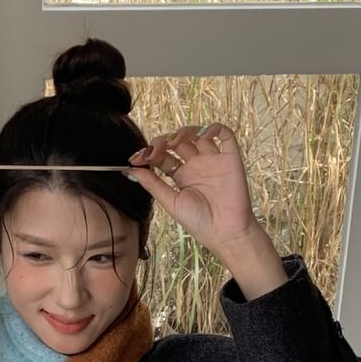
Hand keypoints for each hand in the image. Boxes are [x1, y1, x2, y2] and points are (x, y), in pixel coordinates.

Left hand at [125, 123, 257, 257]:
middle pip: (178, 142)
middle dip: (163, 141)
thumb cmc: (200, 223)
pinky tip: (203, 134)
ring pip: (198, 135)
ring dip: (184, 132)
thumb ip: (153, 184)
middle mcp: (196, 165)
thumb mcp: (171, 202)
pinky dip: (215, 128)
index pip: (163, 156)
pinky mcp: (230, 159)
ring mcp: (213, 161)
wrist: (226, 233)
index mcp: (181, 175)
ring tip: (174, 141)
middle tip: (154, 150)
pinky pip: (226, 136)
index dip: (149, 153)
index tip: (137, 159)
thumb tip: (130, 169)